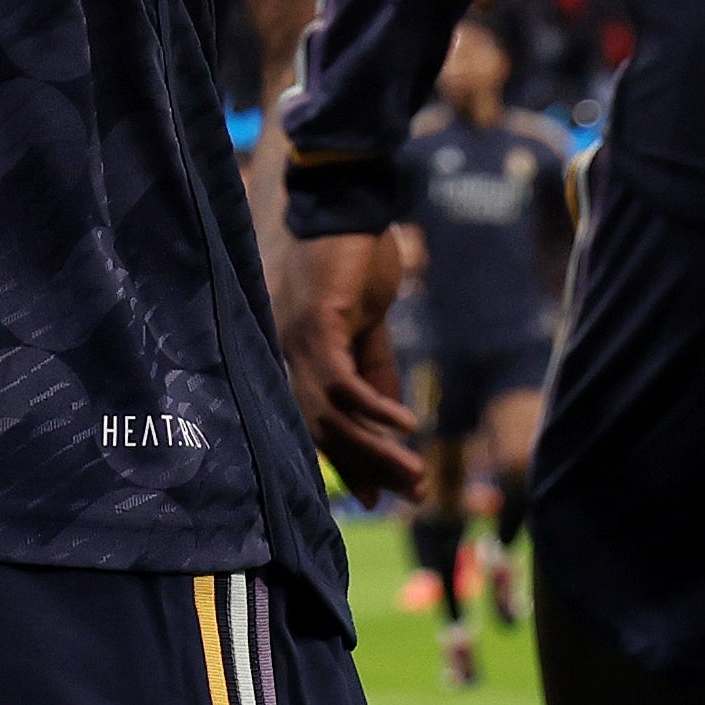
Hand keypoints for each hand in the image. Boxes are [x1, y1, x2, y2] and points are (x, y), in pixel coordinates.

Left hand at [271, 226, 421, 498]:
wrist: (349, 206)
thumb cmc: (357, 261)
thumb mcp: (371, 328)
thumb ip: (377, 375)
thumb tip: (394, 426)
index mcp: (301, 359)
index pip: (319, 426)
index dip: (349, 464)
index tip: (378, 498)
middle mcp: (290, 357)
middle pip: (325, 431)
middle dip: (369, 467)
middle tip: (412, 493)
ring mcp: (299, 343)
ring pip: (332, 416)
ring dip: (376, 450)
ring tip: (414, 473)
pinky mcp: (318, 324)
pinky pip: (344, 382)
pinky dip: (375, 409)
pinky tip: (408, 427)